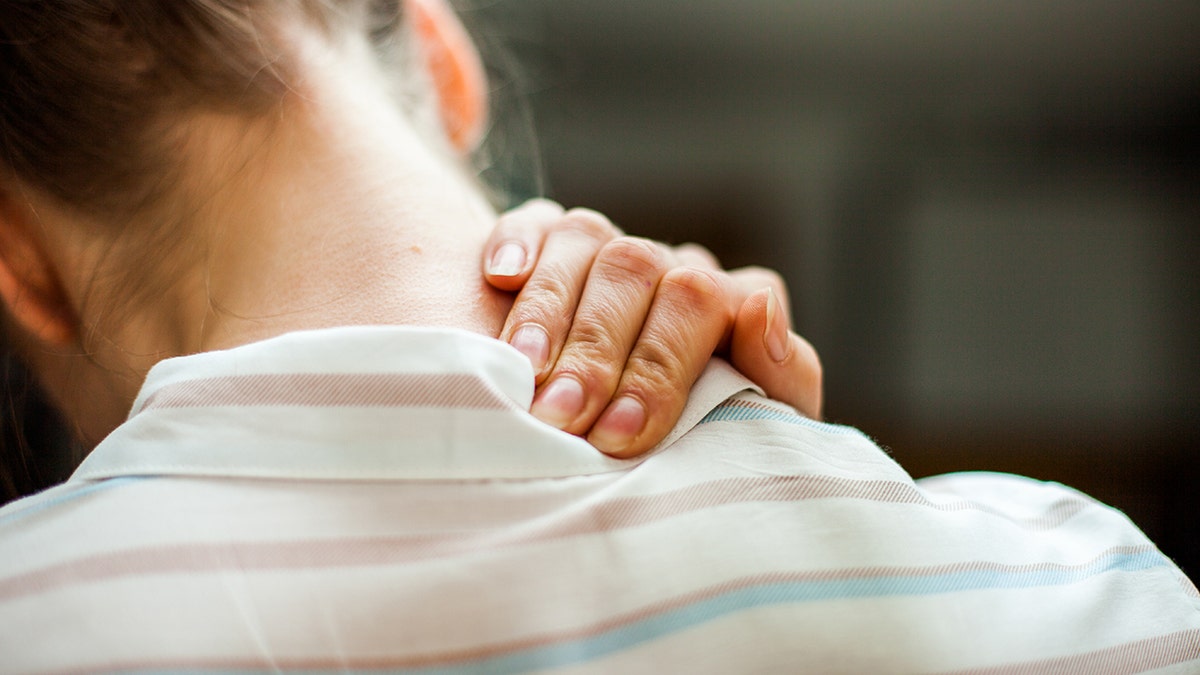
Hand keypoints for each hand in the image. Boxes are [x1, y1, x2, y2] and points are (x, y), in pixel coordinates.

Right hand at [483, 199, 822, 456]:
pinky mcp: (550, 244)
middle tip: (562, 419)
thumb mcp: (756, 428)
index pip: (707, 302)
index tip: (623, 435)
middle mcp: (670, 266)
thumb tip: (759, 308)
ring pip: (586, 239)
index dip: (661, 368)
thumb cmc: (700, 450)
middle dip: (597, 350)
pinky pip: (536, 220)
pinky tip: (502, 277)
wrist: (627, 453)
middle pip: (638, 270)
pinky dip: (518, 240)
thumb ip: (780, 374)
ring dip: (550, 309)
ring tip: (523, 373)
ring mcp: (611, 250)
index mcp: (729, 304)